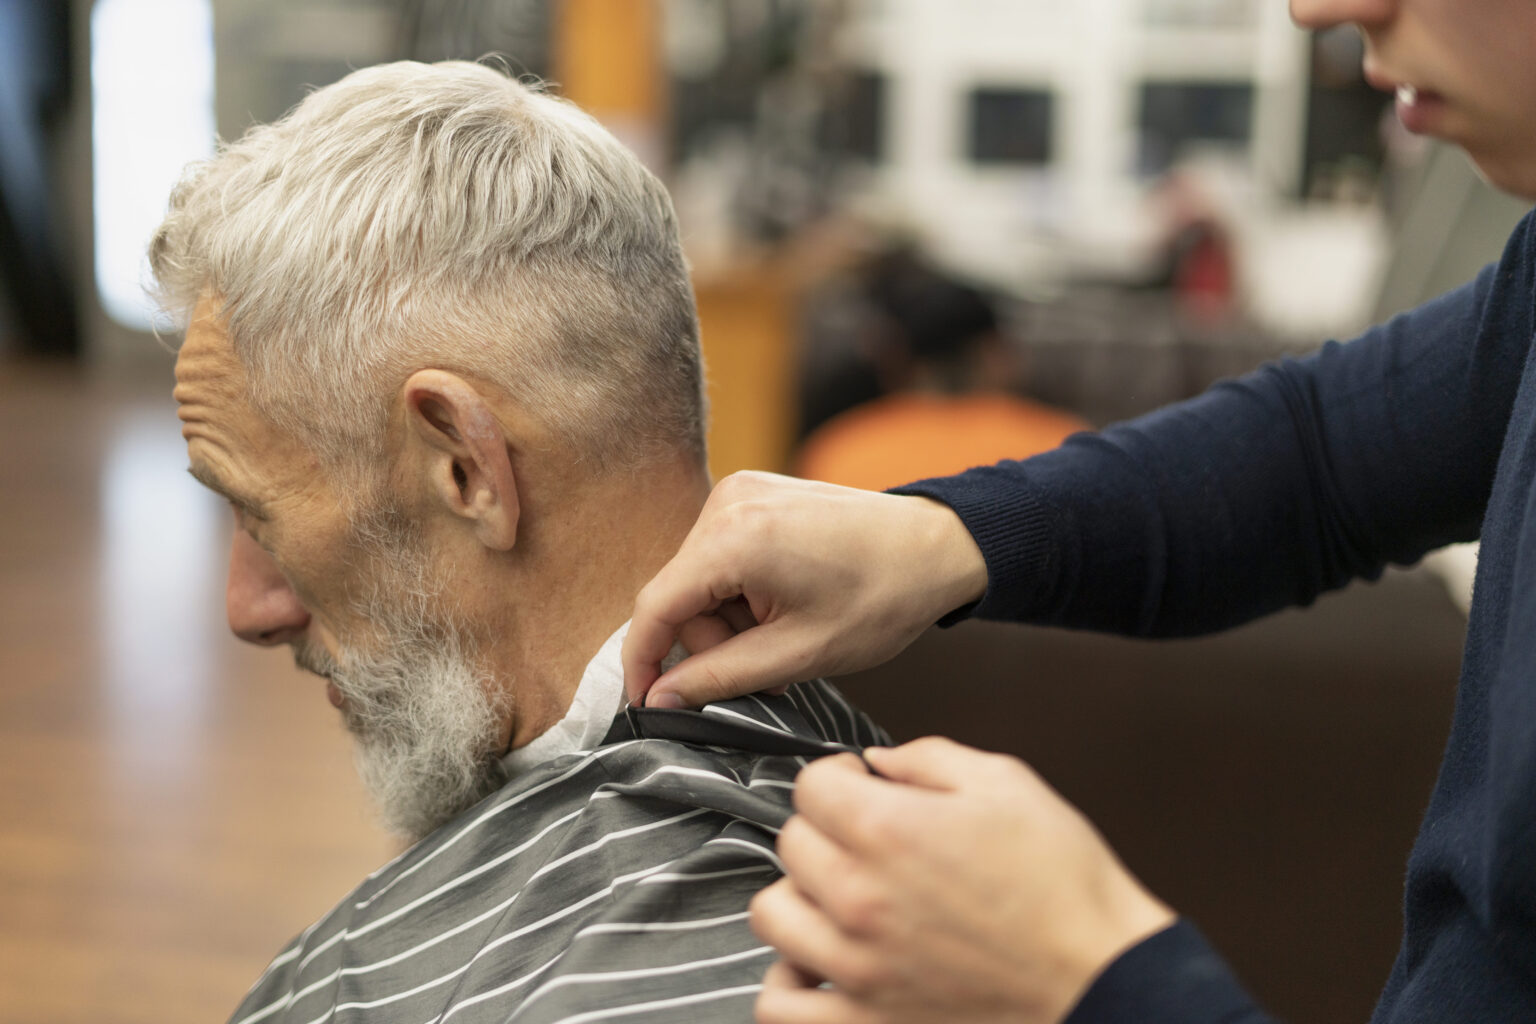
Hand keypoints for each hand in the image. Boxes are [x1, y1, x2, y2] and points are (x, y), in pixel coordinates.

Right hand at [622, 471, 986, 706]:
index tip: (647, 706)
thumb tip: (661, 700)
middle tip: (764, 672)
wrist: (937, 546)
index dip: (643, 663)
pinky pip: (720, 555)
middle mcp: (727, 502)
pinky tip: (781, 606)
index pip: (656, 607)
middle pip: (679, 595)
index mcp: (735, 539)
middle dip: (711, 643)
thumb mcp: (798, 654)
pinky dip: (740, 591)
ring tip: (783, 637)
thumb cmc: (882, 598)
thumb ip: (720, 678)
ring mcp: (739, 491)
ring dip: (729, 619)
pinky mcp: (753, 493)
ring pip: (698, 580)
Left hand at [750, 738, 1176, 1023]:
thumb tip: (880, 762)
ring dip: (799, 895)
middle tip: (862, 835)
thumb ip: (927, 758)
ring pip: (771, 913)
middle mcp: (860, 898)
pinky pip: (780, 1005)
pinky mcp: (864, 1021)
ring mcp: (856, 966)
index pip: (809, 785)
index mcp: (889, 831)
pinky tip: (814, 960)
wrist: (1101, 975)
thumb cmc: (1063, 886)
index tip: (856, 783)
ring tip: (836, 893)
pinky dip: (787, 980)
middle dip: (824, 827)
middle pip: (791, 842)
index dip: (836, 775)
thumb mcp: (1005, 783)